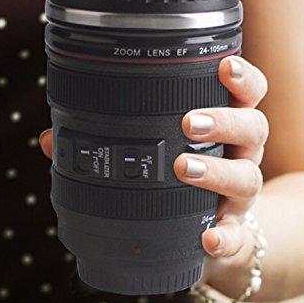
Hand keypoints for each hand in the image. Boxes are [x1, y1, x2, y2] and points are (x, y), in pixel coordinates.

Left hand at [39, 55, 268, 259]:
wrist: (208, 234)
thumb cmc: (178, 183)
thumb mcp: (152, 156)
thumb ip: (102, 142)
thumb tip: (51, 139)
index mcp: (222, 129)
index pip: (245, 94)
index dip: (241, 77)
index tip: (223, 66)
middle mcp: (239, 157)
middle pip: (252, 127)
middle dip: (223, 119)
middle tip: (187, 121)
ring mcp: (239, 197)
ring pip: (247, 176)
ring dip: (215, 169)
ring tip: (181, 166)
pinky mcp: (236, 234)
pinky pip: (238, 236)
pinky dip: (225, 236)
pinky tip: (208, 237)